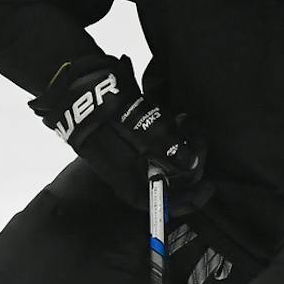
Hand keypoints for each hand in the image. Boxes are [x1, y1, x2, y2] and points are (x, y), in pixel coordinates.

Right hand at [28, 55, 207, 199]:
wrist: (75, 82)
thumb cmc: (103, 107)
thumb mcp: (136, 125)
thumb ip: (164, 146)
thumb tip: (191, 164)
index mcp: (126, 178)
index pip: (159, 202)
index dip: (186, 200)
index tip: (207, 186)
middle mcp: (128, 172)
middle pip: (168, 179)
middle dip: (189, 160)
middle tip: (194, 131)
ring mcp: (128, 155)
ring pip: (166, 162)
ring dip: (182, 145)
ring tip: (186, 120)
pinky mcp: (129, 138)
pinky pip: (158, 147)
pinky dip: (171, 136)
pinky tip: (177, 118)